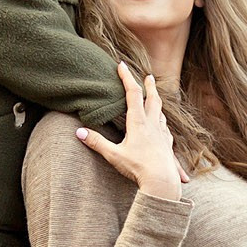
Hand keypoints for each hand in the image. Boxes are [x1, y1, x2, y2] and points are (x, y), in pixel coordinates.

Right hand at [77, 63, 184, 200]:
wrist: (162, 182)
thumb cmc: (138, 168)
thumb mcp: (114, 155)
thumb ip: (97, 143)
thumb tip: (78, 132)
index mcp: (138, 122)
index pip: (132, 93)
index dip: (126, 77)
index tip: (121, 65)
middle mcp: (152, 124)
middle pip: (152, 99)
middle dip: (149, 86)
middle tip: (148, 76)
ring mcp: (162, 134)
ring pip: (161, 113)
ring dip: (157, 102)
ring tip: (155, 98)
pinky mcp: (168, 145)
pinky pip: (166, 129)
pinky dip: (162, 123)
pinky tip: (162, 127)